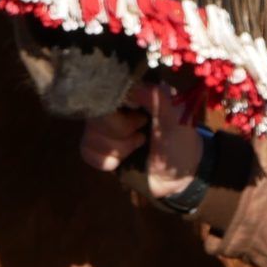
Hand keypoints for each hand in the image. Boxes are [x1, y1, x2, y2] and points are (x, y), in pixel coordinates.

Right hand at [78, 82, 200, 196]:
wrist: (175, 178)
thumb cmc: (180, 143)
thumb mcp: (176, 119)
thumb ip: (157, 98)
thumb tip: (131, 88)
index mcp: (135, 93)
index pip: (108, 91)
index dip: (119, 110)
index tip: (139, 120)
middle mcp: (116, 106)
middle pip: (96, 115)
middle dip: (120, 132)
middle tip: (141, 136)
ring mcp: (105, 127)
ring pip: (90, 134)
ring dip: (117, 148)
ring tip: (137, 147)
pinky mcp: (99, 147)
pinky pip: (87, 151)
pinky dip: (107, 160)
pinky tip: (122, 161)